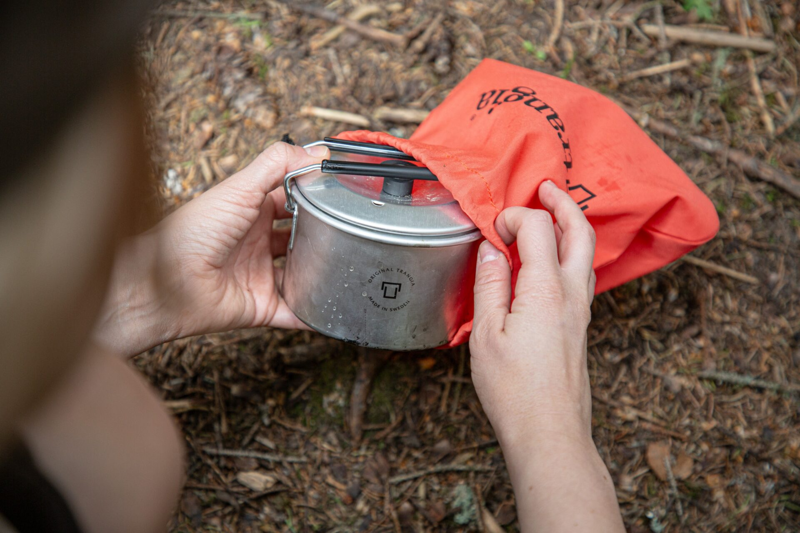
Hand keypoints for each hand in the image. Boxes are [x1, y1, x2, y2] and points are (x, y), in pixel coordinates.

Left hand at [95, 142, 328, 355]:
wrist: (167, 283)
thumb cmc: (193, 232)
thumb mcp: (239, 188)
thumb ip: (277, 164)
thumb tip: (318, 151)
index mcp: (249, 213)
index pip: (290, 201)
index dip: (312, 197)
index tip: (341, 193)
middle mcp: (256, 244)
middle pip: (300, 239)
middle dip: (323, 236)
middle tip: (351, 230)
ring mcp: (260, 276)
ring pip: (302, 276)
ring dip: (321, 274)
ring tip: (350, 267)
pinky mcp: (262, 307)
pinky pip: (295, 313)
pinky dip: (313, 314)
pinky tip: (334, 308)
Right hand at [469, 181, 623, 531]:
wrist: (550, 432)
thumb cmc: (514, 390)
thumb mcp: (486, 334)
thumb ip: (490, 284)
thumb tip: (490, 251)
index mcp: (545, 290)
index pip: (538, 229)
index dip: (515, 217)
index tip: (494, 228)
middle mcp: (572, 295)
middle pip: (579, 232)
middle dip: (563, 204)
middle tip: (546, 188)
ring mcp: (581, 312)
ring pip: (586, 254)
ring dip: (571, 227)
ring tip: (552, 215)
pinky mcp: (581, 327)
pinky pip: (582, 276)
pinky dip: (570, 253)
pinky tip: (552, 262)